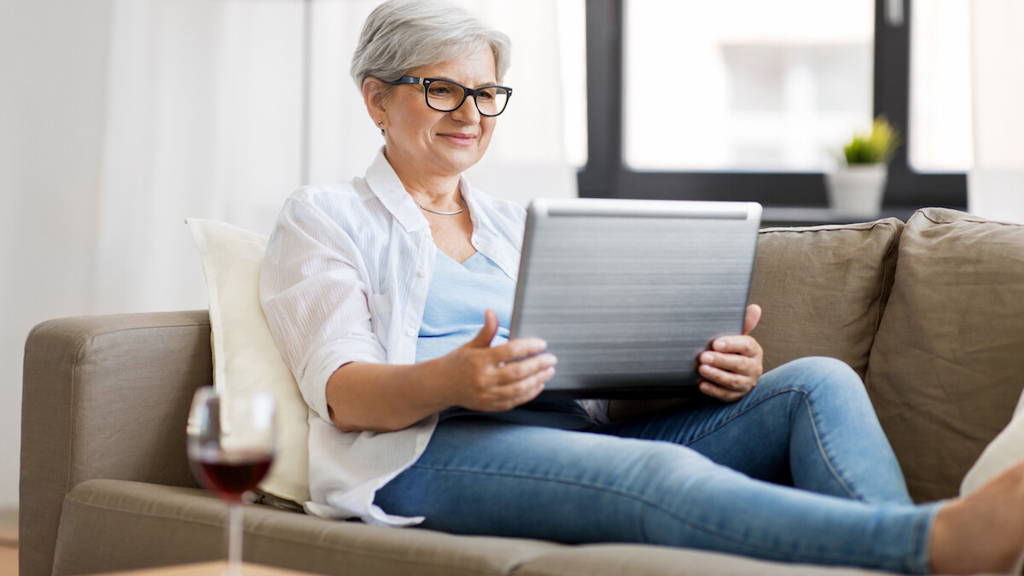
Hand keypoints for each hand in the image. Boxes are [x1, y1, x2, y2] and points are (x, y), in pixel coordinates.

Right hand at [441, 309, 556, 411]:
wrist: (440, 386)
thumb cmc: (458, 363)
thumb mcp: (471, 345)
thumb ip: (486, 331)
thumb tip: (491, 311)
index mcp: (480, 360)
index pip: (510, 352)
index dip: (529, 347)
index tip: (542, 344)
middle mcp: (483, 379)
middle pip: (517, 372)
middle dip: (538, 365)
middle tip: (551, 359)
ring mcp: (487, 395)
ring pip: (518, 389)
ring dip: (537, 380)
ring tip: (549, 371)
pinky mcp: (490, 406)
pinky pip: (514, 401)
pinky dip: (529, 394)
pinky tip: (538, 385)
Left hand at [697, 304, 763, 401]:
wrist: (732, 372)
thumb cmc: (732, 350)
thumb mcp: (737, 336)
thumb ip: (744, 323)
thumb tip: (755, 308)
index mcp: (754, 350)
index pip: (746, 346)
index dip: (731, 344)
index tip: (716, 343)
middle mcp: (753, 368)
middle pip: (739, 364)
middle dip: (721, 361)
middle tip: (703, 356)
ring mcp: (746, 383)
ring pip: (732, 381)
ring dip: (716, 375)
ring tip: (701, 369)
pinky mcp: (736, 396)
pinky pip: (725, 395)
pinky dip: (713, 390)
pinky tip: (702, 385)